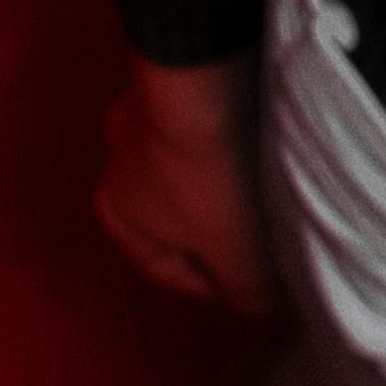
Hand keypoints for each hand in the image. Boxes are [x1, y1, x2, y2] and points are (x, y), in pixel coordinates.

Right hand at [94, 53, 280, 319]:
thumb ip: (249, 290)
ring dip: (226, 181)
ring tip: (270, 185)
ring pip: (191, 171)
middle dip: (223, 231)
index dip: (221, 285)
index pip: (173, 272)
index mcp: (118, 217)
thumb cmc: (209, 172)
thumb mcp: (235, 249)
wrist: (202, 73)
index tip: (261, 283)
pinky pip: (203, 126)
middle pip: (182, 221)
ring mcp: (137, 119)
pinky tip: (260, 137)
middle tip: (268, 234)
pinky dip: (228, 137)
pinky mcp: (169, 82)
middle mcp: (116, 169)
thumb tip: (265, 311)